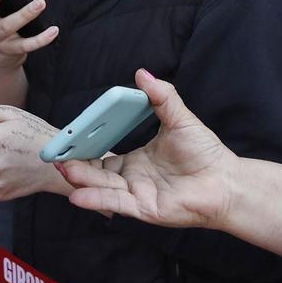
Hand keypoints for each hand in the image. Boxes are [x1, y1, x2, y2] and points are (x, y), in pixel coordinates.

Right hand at [56, 70, 239, 229]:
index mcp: (135, 159)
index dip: (84, 147)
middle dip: (74, 164)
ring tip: (63, 167)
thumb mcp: (179, 118)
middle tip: (55, 154)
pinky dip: (97, 199)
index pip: (102, 154)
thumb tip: (142, 73)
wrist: (227, 181)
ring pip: (102, 187)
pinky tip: (78, 196)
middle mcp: (132, 178)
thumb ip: (161, 96)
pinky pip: (117, 203)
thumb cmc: (205, 153)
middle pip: (96, 172)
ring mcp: (136, 195)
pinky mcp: (144, 209)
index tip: (67, 138)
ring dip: (81, 179)